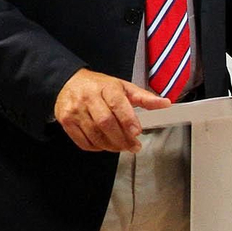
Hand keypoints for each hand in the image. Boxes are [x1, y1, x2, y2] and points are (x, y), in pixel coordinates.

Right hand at [53, 68, 171, 152]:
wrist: (69, 82)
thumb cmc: (98, 86)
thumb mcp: (123, 87)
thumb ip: (144, 98)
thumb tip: (165, 104)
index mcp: (105, 87)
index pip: (117, 104)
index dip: (128, 120)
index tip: (137, 132)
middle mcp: (88, 97)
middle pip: (106, 123)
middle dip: (122, 139)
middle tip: (133, 146)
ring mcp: (75, 110)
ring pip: (95, 135)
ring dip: (111, 146)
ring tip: (121, 146)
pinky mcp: (66, 121)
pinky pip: (83, 141)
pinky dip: (97, 147)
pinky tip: (104, 144)